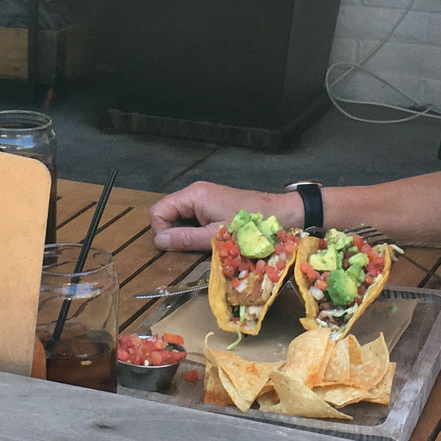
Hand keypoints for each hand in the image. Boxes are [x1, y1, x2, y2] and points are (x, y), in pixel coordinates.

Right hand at [149, 181, 296, 251]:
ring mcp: (205, 198)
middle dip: (174, 232)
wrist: (282, 215)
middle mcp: (196, 192)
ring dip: (186, 233)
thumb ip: (184, 238)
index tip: (176, 246)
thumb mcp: (214, 236)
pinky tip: (210, 239)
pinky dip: (196, 230)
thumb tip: (158, 241)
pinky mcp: (214, 204)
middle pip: (168, 213)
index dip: (162, 230)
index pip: (158, 211)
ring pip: (181, 217)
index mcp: (193, 195)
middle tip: (190, 247)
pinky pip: (194, 218)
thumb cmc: (249, 226)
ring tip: (202, 244)